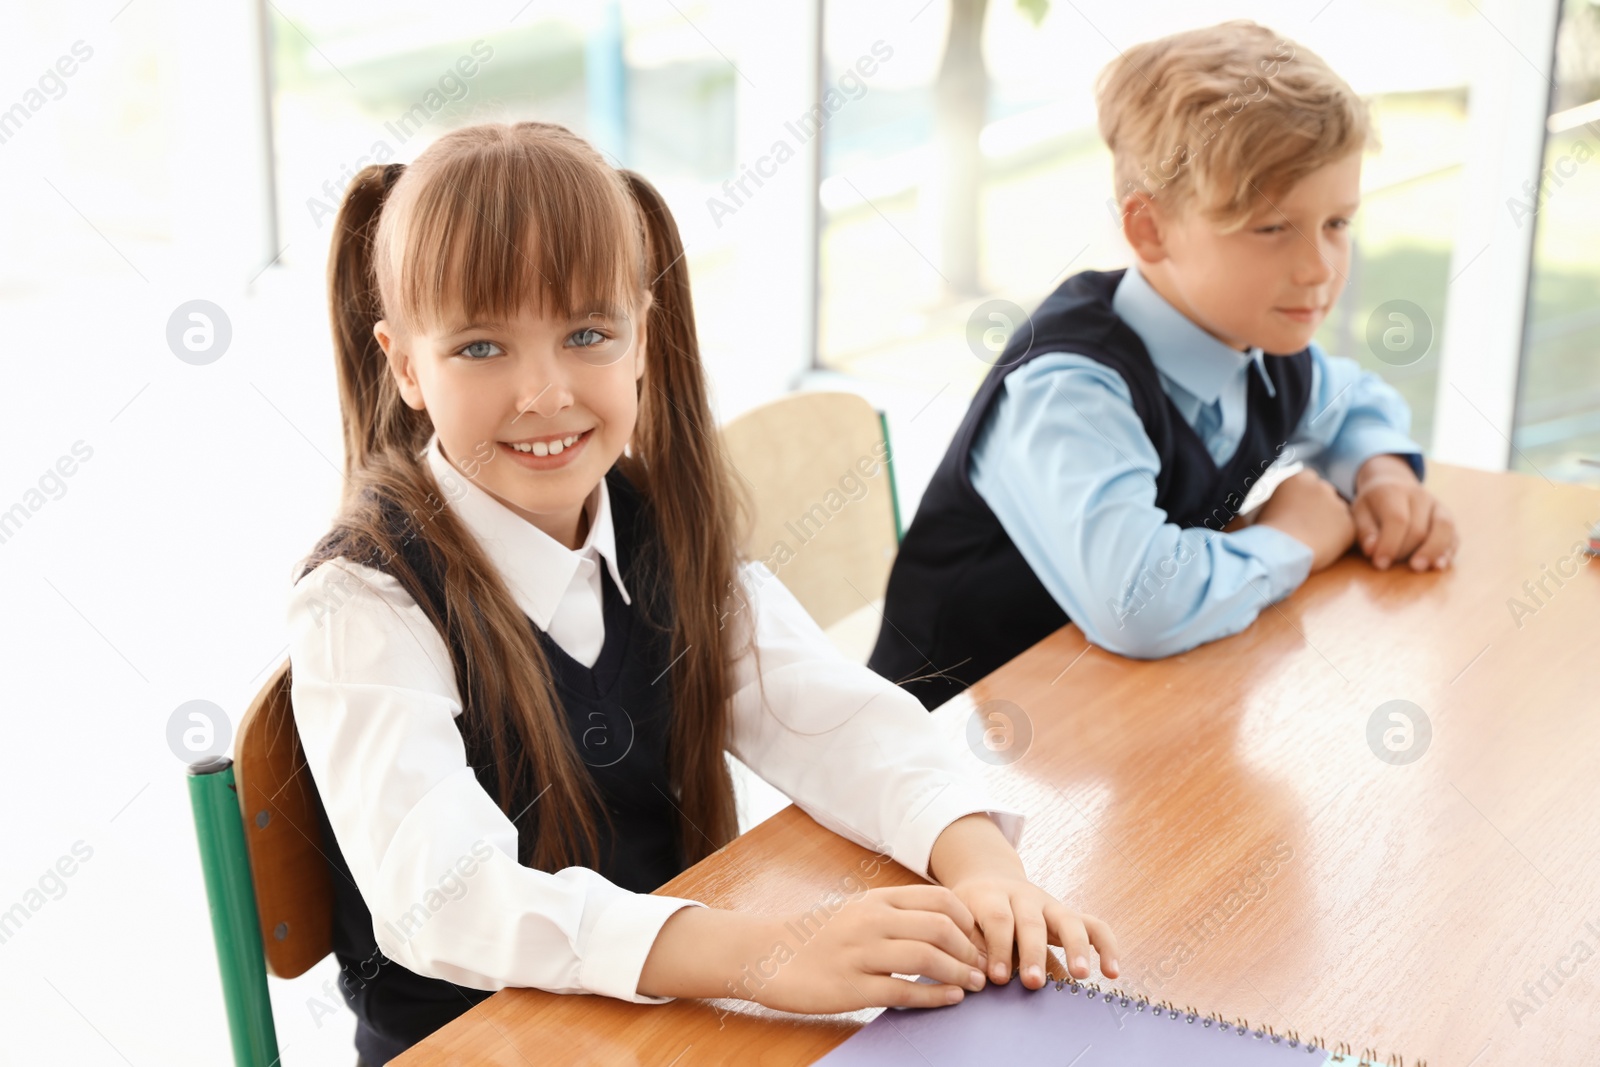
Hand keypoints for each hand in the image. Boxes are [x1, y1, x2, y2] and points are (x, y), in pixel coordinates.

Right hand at [639, 888, 988, 1011]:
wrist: (766, 953)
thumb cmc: (816, 934)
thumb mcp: (856, 909)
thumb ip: (893, 911)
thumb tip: (941, 921)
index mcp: (875, 899)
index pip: (938, 900)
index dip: (968, 921)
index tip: (981, 939)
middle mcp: (871, 920)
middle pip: (939, 927)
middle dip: (970, 949)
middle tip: (984, 967)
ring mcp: (860, 953)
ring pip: (926, 958)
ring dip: (959, 972)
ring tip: (974, 984)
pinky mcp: (851, 986)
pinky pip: (903, 991)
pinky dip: (934, 996)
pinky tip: (950, 999)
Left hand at [946, 874, 1118, 989]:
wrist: (987, 879)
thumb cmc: (969, 911)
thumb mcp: (959, 920)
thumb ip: (967, 944)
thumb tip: (974, 976)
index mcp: (990, 896)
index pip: (998, 919)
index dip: (999, 948)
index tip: (998, 978)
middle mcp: (1024, 897)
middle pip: (1032, 921)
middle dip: (1034, 953)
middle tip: (1033, 983)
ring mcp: (1050, 904)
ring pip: (1069, 920)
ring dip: (1077, 948)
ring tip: (1082, 975)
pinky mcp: (1068, 915)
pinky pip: (1094, 925)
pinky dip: (1106, 946)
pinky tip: (1113, 972)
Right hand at [1254, 468, 1356, 571]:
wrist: (1280, 550)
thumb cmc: (1267, 531)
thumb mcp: (1267, 505)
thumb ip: (1282, 498)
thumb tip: (1282, 503)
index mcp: (1300, 478)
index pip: (1309, 480)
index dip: (1306, 495)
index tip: (1300, 509)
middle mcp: (1322, 487)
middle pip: (1326, 494)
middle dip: (1320, 507)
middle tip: (1308, 526)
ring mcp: (1338, 505)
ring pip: (1338, 513)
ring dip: (1330, 523)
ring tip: (1313, 540)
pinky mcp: (1349, 525)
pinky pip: (1346, 532)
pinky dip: (1338, 540)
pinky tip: (1322, 548)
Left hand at [1351, 454, 1456, 570]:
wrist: (1392, 483)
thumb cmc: (1372, 504)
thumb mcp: (1359, 512)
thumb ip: (1365, 531)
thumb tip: (1372, 551)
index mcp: (1394, 491)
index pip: (1397, 520)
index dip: (1389, 544)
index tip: (1380, 563)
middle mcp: (1420, 496)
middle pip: (1419, 529)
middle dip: (1405, 551)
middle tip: (1390, 566)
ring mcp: (1437, 505)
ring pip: (1444, 529)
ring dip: (1433, 552)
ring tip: (1419, 568)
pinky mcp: (1448, 517)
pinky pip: (1453, 535)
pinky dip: (1448, 551)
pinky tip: (1438, 566)